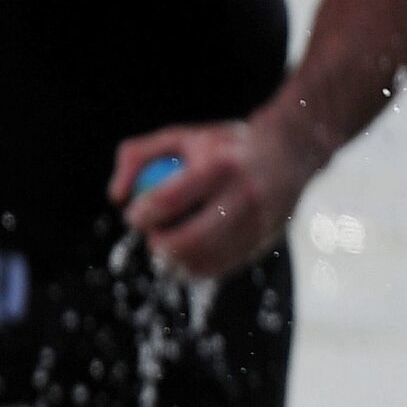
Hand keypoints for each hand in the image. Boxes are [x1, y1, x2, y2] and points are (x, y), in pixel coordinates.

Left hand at [110, 111, 327, 280]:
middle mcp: (242, 197)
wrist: (290, 152)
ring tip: (169, 241)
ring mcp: (255, 225)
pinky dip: (194, 267)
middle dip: (157, 244)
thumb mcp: (181, 137)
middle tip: (153, 234)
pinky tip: (189, 252)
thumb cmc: (223, 147)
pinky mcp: (260, 244)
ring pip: (199, 263)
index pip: (167, 202)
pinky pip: (217, 270)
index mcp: (220, 166)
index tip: (135, 216)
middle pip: (184, 242)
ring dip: (173, 260)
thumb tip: (117, 197)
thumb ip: (137, 157)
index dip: (141, 216)